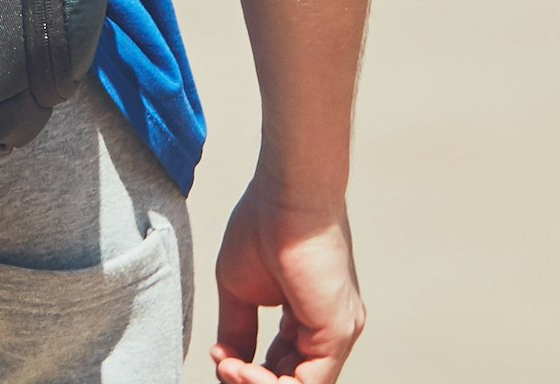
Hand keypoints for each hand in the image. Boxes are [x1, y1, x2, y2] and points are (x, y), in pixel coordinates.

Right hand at [213, 185, 363, 382]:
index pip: (284, 365)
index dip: (248, 371)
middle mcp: (328, 330)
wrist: (286, 195)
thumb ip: (238, 329)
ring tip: (231, 368)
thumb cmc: (264, 224)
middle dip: (251, 380)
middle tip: (225, 367)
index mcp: (308, 318)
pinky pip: (310, 383)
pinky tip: (244, 369)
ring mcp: (337, 332)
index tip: (221, 358)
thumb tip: (227, 361)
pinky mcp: (337, 332)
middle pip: (292, 377)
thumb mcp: (239, 289)